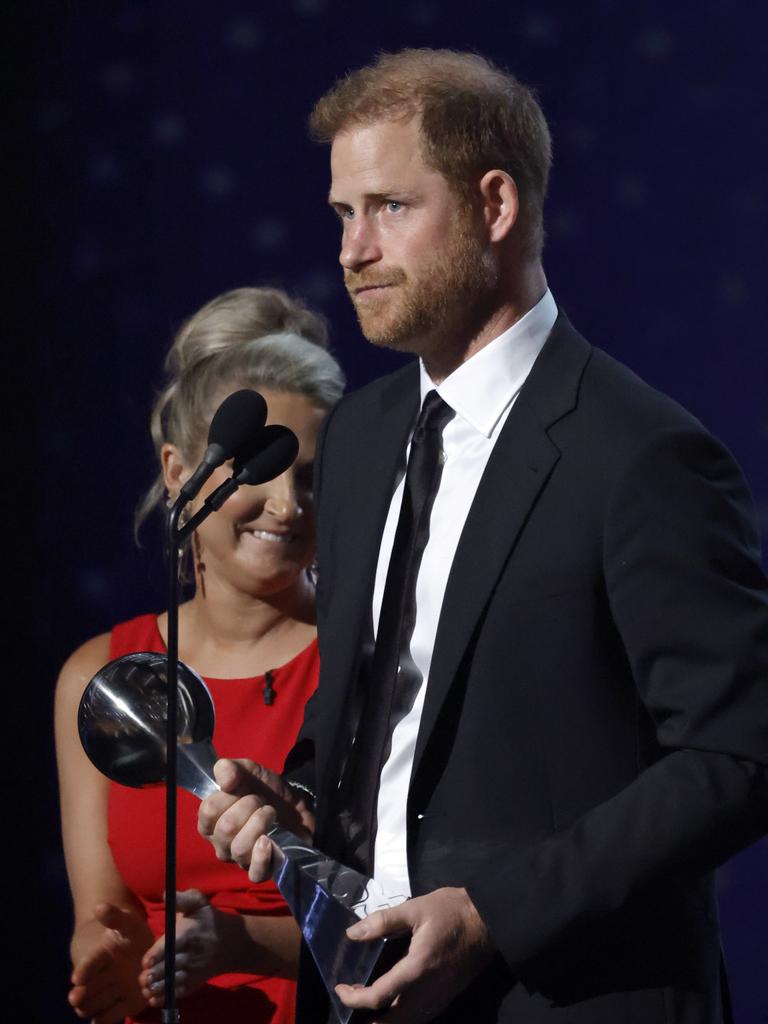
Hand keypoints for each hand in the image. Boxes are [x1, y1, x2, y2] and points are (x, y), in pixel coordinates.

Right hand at [69, 903, 152, 1023]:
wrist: (143, 952)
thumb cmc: (132, 936)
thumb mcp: (128, 923)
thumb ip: (115, 917)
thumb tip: (99, 907)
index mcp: (102, 955)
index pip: (90, 962)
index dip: (84, 969)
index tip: (77, 976)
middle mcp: (102, 977)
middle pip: (87, 989)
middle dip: (82, 993)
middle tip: (76, 997)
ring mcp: (112, 992)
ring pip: (94, 1004)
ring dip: (92, 1006)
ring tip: (85, 1008)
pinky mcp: (123, 1006)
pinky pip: (108, 1018)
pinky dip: (104, 1020)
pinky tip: (99, 1021)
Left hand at [139, 889, 231, 1005]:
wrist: (230, 943)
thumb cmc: (209, 919)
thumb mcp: (199, 903)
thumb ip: (182, 898)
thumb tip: (164, 894)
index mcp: (190, 933)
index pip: (173, 945)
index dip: (159, 954)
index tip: (146, 961)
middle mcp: (192, 954)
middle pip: (171, 967)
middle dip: (156, 974)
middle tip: (142, 978)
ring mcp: (193, 971)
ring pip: (173, 982)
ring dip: (158, 987)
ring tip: (145, 989)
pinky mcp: (194, 983)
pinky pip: (178, 992)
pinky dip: (165, 997)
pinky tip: (152, 998)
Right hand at [198, 759, 314, 881]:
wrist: (296, 807)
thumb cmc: (266, 792)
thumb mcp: (249, 772)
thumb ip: (230, 768)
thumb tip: (224, 780)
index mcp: (212, 822)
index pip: (208, 811)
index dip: (227, 796)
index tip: (242, 790)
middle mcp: (221, 844)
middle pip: (225, 828)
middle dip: (248, 806)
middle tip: (260, 801)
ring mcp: (240, 860)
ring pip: (240, 848)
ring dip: (260, 823)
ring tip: (270, 814)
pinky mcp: (261, 871)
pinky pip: (254, 873)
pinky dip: (261, 856)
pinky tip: (269, 841)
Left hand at [336, 887, 494, 1022]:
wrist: (489, 922)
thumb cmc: (452, 911)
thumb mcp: (415, 908)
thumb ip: (382, 922)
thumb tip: (353, 933)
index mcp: (417, 968)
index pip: (379, 997)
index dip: (355, 999)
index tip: (341, 989)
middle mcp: (427, 991)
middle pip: (392, 1023)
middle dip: (368, 1021)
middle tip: (351, 1000)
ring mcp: (438, 998)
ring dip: (385, 1022)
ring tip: (367, 1006)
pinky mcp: (446, 998)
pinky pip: (419, 1018)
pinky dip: (401, 1019)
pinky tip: (392, 1005)